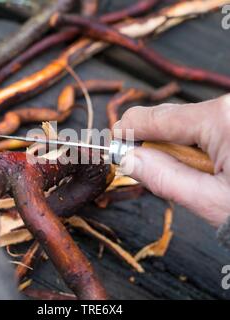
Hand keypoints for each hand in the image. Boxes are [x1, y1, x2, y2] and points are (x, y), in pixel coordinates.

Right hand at [114, 94, 229, 226]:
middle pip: (169, 118)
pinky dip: (198, 146)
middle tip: (151, 169)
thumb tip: (127, 158)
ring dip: (179, 149)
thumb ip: (163, 178)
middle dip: (154, 144)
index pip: (154, 118)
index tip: (113, 145)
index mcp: (221, 120)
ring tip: (198, 175)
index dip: (127, 131)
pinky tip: (211, 166)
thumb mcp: (211, 202)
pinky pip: (207, 126)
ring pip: (188, 123)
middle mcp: (229, 106)